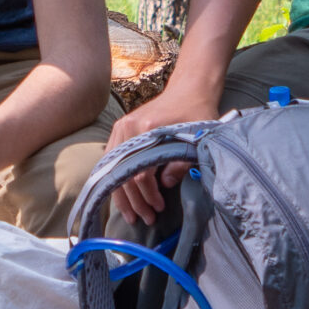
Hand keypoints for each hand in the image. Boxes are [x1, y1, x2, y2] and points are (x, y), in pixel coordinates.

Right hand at [105, 84, 216, 224]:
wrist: (189, 89)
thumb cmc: (197, 113)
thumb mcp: (198, 138)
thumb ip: (182, 162)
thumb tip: (166, 184)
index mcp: (147, 129)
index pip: (140, 173)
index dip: (149, 195)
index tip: (160, 208)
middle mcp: (129, 127)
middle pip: (123, 173)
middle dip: (134, 201)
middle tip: (147, 219)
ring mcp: (121, 126)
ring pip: (112, 169)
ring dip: (121, 195)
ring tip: (132, 215)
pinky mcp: (120, 128)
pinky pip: (110, 160)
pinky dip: (114, 179)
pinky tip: (120, 196)